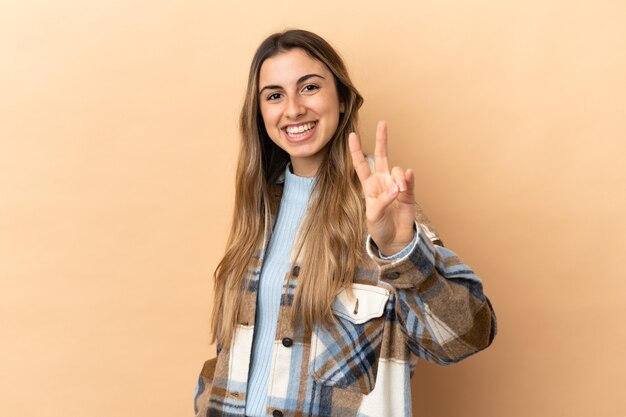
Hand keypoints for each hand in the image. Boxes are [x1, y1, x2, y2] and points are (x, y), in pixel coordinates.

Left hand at [349, 121, 415, 255]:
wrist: (394, 240)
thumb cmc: (379, 228)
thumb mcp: (373, 216)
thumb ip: (382, 201)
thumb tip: (396, 188)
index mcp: (369, 186)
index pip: (361, 165)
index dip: (356, 151)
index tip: (352, 135)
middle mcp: (382, 182)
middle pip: (381, 156)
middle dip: (382, 140)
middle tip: (383, 124)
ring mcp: (396, 185)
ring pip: (397, 171)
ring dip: (398, 179)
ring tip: (399, 192)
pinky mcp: (409, 192)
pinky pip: (409, 180)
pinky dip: (408, 178)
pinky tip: (408, 177)